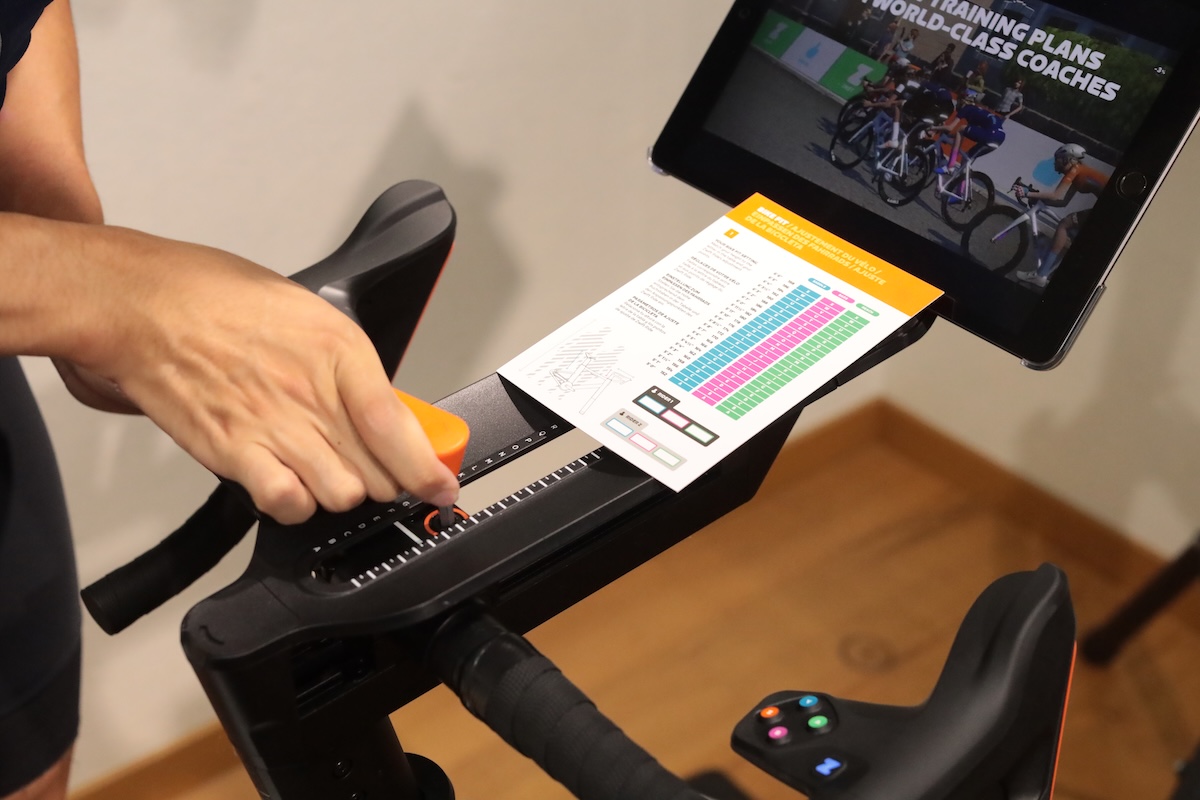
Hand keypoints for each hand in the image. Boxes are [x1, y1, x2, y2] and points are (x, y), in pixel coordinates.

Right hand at [65, 227, 458, 523]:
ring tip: (328, 473)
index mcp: (339, 352)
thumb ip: (350, 367)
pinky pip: (285, 503)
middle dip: (385, 479)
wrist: (146, 305)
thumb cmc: (220, 299)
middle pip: (377, 472)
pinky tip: (290, 484)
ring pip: (340, 495)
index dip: (428, 470)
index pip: (399, 428)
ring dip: (340, 492)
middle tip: (375, 470)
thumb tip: (386, 409)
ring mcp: (273, 426)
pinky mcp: (233, 452)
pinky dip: (294, 504)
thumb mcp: (309, 314)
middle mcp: (311, 394)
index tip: (440, 486)